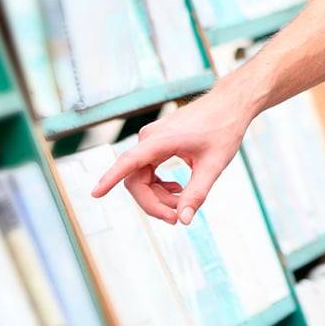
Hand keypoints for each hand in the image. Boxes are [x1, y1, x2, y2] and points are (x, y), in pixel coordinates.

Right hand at [89, 88, 254, 225]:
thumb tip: (183, 220)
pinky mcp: (156, 143)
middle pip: (136, 179)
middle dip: (153, 203)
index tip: (95, 193)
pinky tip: (178, 190)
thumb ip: (196, 193)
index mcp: (161, 140)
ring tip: (181, 204)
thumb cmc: (223, 130)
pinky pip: (148, 170)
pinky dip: (159, 185)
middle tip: (176, 218)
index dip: (110, 179)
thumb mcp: (213, 165)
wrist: (229, 105)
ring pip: (141, 177)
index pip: (129, 162)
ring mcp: (151, 140)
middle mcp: (149, 138)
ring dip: (157, 196)